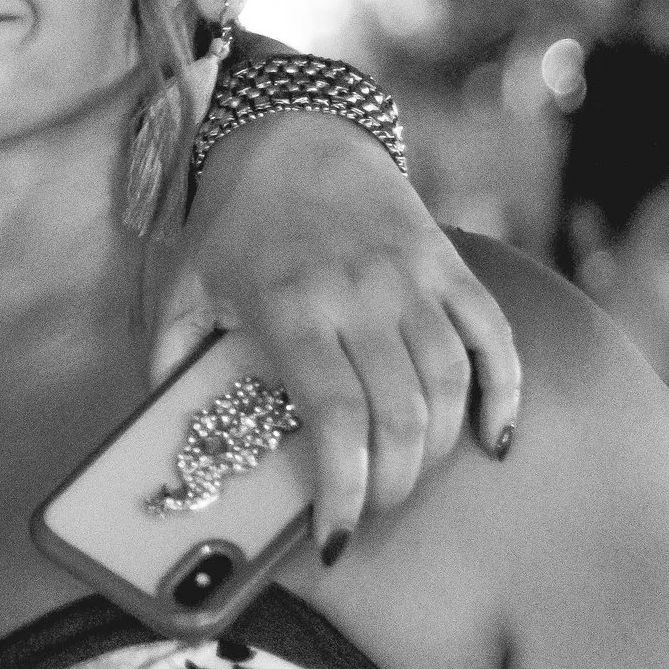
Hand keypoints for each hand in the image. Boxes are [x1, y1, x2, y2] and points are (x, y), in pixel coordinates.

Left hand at [157, 111, 521, 555]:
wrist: (294, 130)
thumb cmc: (234, 222)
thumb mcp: (182, 287)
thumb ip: (169, 364)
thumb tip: (165, 444)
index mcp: (291, 305)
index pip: (336, 417)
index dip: (343, 490)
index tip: (335, 538)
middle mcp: (360, 293)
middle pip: (401, 416)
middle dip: (390, 487)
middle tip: (368, 512)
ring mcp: (411, 279)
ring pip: (449, 389)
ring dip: (436, 453)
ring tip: (404, 479)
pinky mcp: (448, 265)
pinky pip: (492, 340)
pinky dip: (503, 396)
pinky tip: (490, 442)